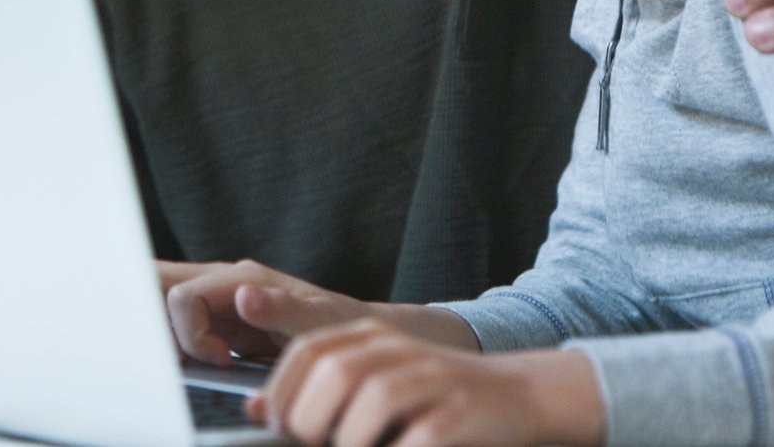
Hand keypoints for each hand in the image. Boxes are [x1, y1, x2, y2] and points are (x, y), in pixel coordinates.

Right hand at [158, 260, 371, 365]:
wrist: (354, 331)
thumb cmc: (340, 323)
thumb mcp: (321, 318)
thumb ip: (283, 307)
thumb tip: (243, 297)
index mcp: (241, 278)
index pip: (183, 297)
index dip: (190, 334)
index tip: (221, 362)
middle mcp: (223, 282)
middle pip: (160, 282)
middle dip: (150, 317)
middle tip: (177, 359)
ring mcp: (217, 300)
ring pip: (162, 302)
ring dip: (161, 334)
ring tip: (187, 366)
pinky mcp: (218, 320)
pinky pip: (177, 323)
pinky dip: (171, 343)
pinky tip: (188, 364)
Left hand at [252, 319, 602, 446]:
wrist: (516, 394)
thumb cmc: (432, 397)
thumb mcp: (373, 381)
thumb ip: (317, 390)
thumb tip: (257, 409)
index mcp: (369, 336)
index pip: (308, 350)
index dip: (282, 389)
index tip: (275, 423)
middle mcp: (398, 349)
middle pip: (336, 372)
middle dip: (311, 417)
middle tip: (311, 441)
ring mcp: (432, 378)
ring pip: (375, 400)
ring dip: (351, 439)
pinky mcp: (459, 412)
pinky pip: (419, 436)